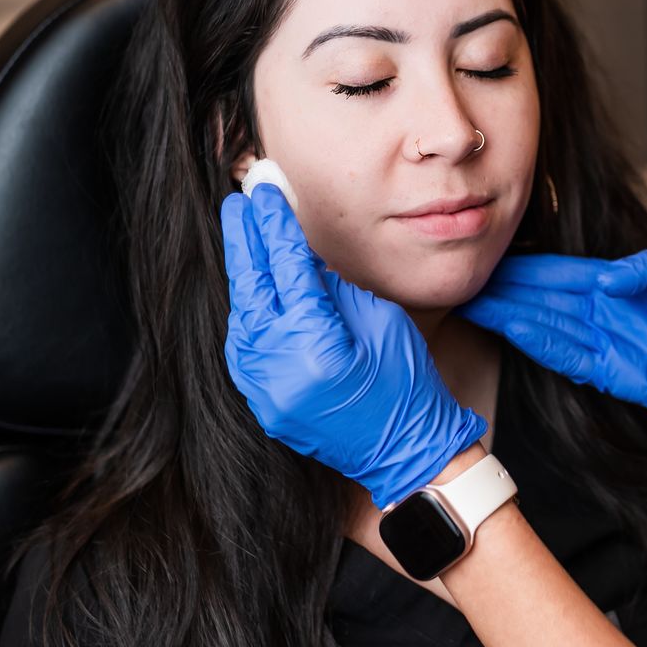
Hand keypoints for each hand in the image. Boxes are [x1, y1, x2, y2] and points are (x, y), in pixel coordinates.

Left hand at [221, 184, 486, 505]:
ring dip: (245, 273)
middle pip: (252, 286)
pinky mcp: (264, 402)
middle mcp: (279, 367)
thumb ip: (331, 287)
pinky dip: (250, 313)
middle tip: (239, 202)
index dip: (275, 224)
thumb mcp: (377, 319)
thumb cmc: (406, 384)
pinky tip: (253, 287)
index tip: (265, 192)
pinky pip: (247, 346)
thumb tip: (300, 254)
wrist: (407, 454)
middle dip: (246, 239)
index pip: (286, 266)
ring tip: (243, 235)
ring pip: (243, 315)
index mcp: (314, 343)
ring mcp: (265, 389)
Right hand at [458, 239, 646, 445]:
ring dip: (516, 317)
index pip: (564, 273)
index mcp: (622, 285)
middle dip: (508, 292)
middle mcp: (609, 315)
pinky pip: (576, 358)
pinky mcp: (623, 373)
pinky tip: (518, 330)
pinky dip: (546, 345)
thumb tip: (607, 275)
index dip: (528, 266)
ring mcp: (613, 345)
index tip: (492, 257)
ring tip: (479, 303)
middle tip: (467, 281)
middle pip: (547, 301)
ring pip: (553, 329)